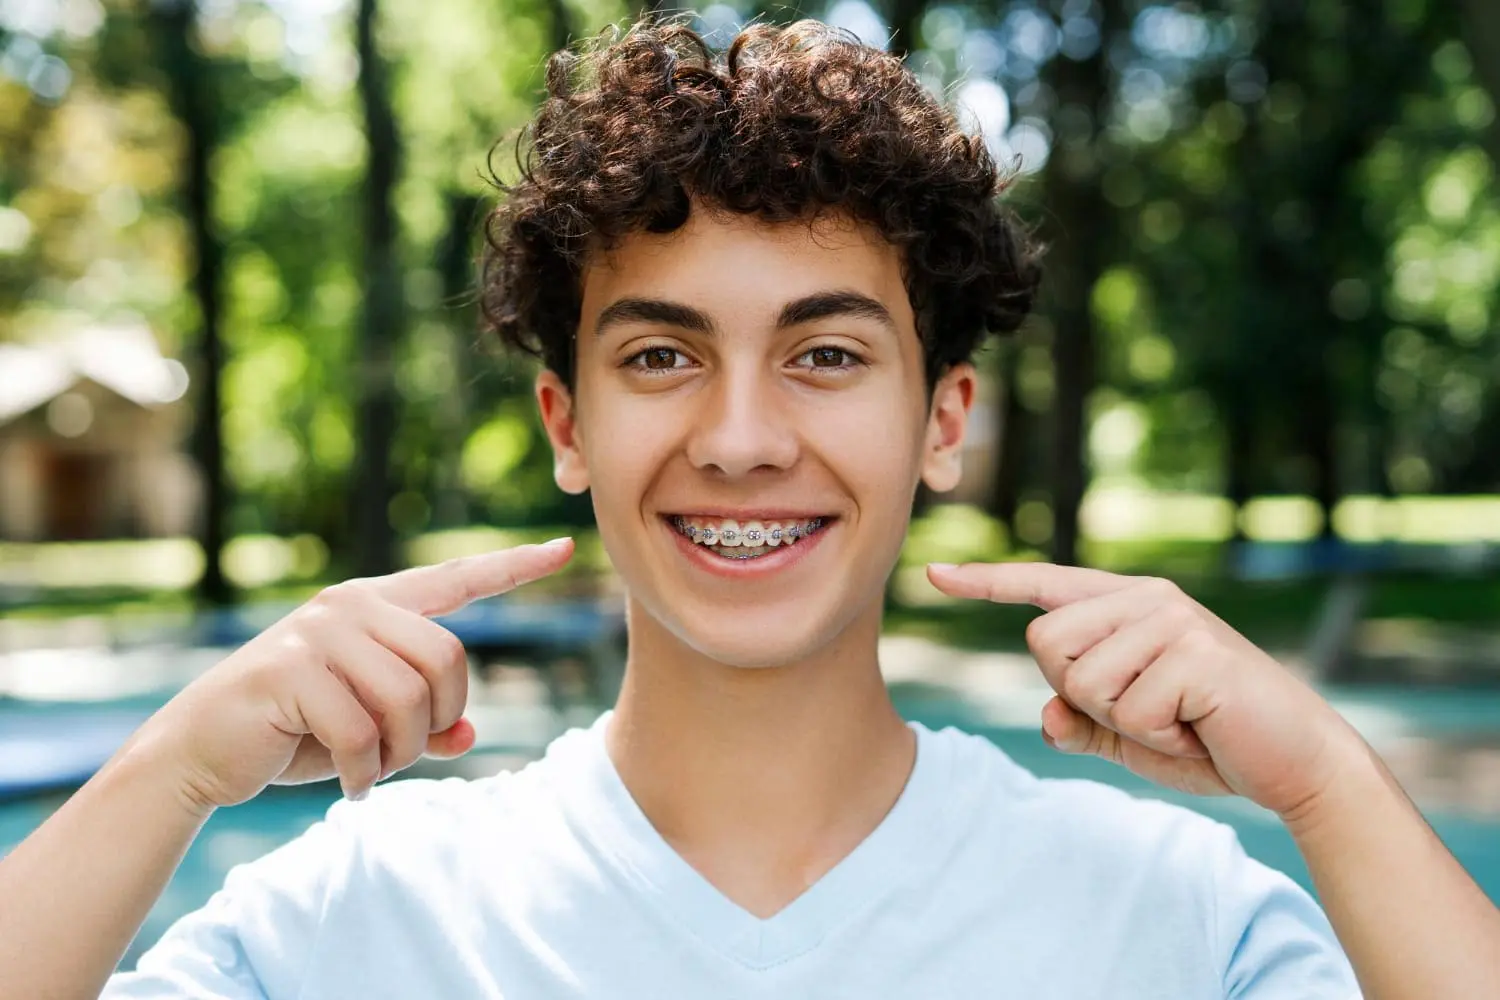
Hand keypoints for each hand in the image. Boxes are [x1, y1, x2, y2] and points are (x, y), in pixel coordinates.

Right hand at [134, 539, 574, 811]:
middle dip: (435, 722)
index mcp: (377, 606)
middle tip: (399, 755)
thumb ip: (421, 725)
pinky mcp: (292, 671)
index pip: (457, 580)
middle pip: (449, 659)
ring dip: (400, 753)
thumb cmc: (292, 734)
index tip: (563, 549)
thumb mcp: (368, 729)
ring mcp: (320, 634)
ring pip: (410, 699)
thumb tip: (469, 736)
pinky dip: (365, 773)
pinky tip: (348, 785)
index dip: (512, 567)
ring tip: (369, 769)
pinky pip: (364, 732)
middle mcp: (352, 607)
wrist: (201, 751)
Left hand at [926, 561, 1368, 819]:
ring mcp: (1171, 619)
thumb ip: (1082, 722)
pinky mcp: (1194, 652)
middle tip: (1145, 713)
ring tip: (1178, 720)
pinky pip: (1127, 711)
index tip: (934, 575)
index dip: (987, 584)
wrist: (1295, 761)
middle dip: (1080, 696)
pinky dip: (1156, 738)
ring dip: (1123, 722)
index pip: (1043, 590)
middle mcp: (1145, 599)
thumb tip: (1047, 715)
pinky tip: (1198, 729)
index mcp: (1126, 606)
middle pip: (1044, 647)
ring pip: (1081, 682)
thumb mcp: (1129, 735)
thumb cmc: (1208, 741)